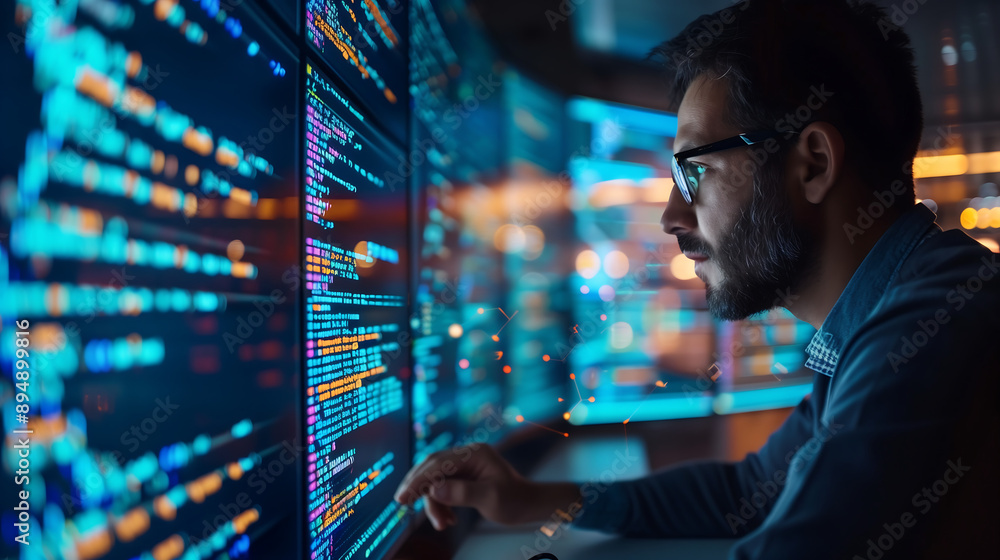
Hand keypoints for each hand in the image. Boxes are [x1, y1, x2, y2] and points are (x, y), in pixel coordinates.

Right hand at [393, 444, 579, 530]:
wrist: (529, 504)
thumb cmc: (514, 500)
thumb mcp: (490, 498)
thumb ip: (461, 492)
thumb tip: (433, 490)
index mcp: (474, 454)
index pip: (438, 464)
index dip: (418, 480)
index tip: (403, 497)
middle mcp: (467, 455)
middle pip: (432, 467)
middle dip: (418, 487)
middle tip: (403, 504)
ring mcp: (465, 465)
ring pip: (436, 480)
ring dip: (433, 503)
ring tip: (442, 524)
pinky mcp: (464, 476)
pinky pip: (443, 487)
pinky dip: (441, 504)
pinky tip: (447, 520)